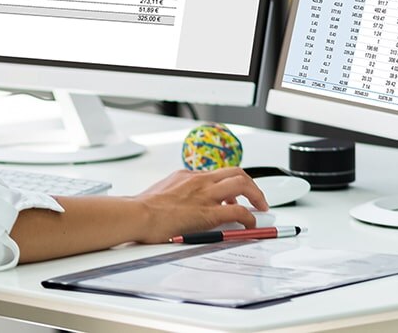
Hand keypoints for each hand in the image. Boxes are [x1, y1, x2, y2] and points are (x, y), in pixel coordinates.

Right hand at [129, 168, 268, 243]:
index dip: (230, 183)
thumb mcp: (160, 193)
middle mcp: (199, 181)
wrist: (137, 214)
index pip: (217, 174)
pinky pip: (238, 211)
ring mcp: (205, 195)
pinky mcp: (208, 213)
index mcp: (187, 175)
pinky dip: (249, 217)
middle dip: (251, 184)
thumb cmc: (142, 209)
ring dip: (257, 195)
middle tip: (256, 197)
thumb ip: (175, 195)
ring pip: (242, 184)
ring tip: (260, 207)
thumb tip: (177, 205)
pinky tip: (250, 225)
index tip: (234, 194)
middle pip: (235, 172)